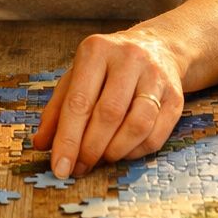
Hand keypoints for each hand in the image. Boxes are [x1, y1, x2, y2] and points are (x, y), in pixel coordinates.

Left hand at [32, 27, 184, 177]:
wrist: (157, 48)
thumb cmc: (106, 68)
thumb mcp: (76, 78)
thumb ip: (57, 110)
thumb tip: (41, 144)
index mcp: (96, 50)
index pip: (79, 102)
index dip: (68, 139)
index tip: (60, 168)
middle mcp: (128, 58)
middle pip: (108, 115)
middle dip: (90, 149)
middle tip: (79, 168)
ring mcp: (156, 76)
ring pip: (136, 126)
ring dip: (115, 152)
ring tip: (101, 160)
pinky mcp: (176, 95)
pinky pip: (156, 135)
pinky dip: (135, 152)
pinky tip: (122, 152)